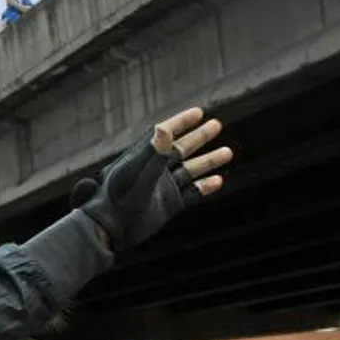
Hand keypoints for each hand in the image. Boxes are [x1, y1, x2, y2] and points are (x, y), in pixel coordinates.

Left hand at [70, 107, 231, 250]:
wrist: (112, 227)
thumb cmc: (118, 197)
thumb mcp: (135, 172)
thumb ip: (152, 152)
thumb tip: (164, 127)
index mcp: (144, 157)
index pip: (165, 134)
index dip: (181, 122)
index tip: (199, 112)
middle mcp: (156, 170)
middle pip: (182, 149)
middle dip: (199, 137)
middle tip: (217, 124)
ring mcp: (164, 187)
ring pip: (191, 170)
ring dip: (209, 161)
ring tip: (228, 152)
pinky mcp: (170, 204)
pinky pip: (191, 193)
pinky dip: (204, 187)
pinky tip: (218, 180)